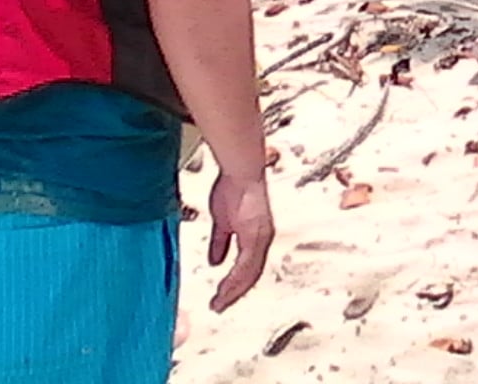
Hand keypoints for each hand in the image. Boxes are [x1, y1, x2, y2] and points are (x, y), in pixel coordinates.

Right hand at [205, 170, 274, 312]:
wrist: (240, 171)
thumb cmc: (233, 188)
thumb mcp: (222, 220)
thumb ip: (220, 242)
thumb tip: (214, 262)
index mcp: (256, 237)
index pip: (248, 268)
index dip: (236, 284)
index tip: (222, 296)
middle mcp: (262, 240)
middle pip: (251, 276)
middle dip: (235, 293)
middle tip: (219, 307)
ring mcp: (261, 239)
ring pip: (249, 274)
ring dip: (233, 291)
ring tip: (218, 304)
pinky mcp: (256, 236)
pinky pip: (246, 265)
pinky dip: (235, 280)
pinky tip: (224, 289)